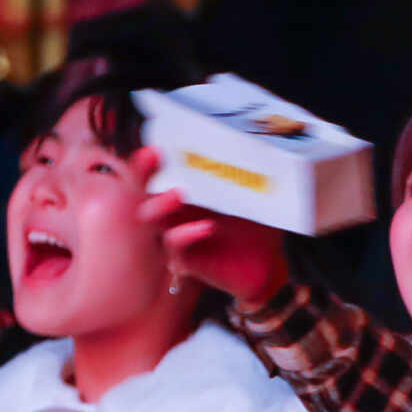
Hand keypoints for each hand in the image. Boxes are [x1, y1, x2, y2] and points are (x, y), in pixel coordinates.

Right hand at [133, 149, 291, 308]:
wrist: (267, 266)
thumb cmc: (255, 229)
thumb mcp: (248, 198)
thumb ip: (238, 176)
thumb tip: (242, 145)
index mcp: (185, 197)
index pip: (158, 176)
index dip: (150, 162)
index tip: (156, 147)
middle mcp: (173, 216)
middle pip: (145, 193)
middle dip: (143, 174)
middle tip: (153, 156)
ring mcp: (176, 238)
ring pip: (153, 221)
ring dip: (161, 205)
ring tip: (179, 193)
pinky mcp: (185, 262)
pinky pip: (176, 249)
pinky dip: (187, 235)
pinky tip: (206, 227)